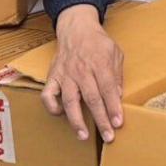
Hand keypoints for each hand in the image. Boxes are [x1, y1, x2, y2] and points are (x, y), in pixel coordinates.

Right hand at [41, 5, 124, 142]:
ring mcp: (65, 74)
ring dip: (77, 120)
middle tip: (108, 136)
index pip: (108, 89)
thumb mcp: (115, 53)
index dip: (113, 107)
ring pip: (70, 100)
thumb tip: (118, 96)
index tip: (118, 123)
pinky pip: (48, 94)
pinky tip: (60, 115)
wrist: (76, 29)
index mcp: (99, 63)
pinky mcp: (53, 76)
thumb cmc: (98, 43)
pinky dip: (52, 106)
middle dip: (101, 119)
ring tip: (84, 135)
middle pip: (92, 99)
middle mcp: (81, 70)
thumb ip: (117, 75)